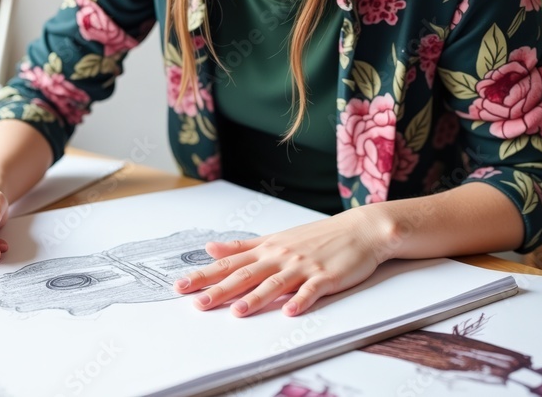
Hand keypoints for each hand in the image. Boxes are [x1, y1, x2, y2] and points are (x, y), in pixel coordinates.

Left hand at [173, 208, 392, 316]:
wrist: (359, 229)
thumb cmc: (317, 236)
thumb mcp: (275, 238)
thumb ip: (242, 246)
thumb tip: (210, 248)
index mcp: (267, 249)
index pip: (229, 263)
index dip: (205, 274)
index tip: (181, 286)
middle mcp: (280, 256)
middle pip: (245, 274)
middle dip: (220, 289)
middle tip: (198, 303)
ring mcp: (303, 266)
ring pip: (275, 283)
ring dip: (256, 298)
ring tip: (237, 312)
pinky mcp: (326, 277)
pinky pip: (311, 290)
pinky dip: (300, 301)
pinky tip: (290, 311)